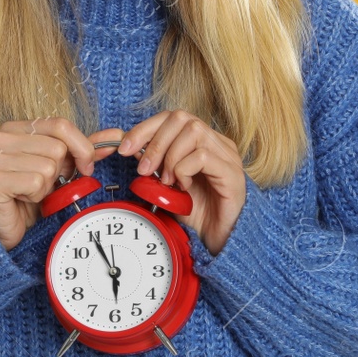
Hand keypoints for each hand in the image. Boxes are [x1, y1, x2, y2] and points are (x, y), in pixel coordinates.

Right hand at [0, 117, 121, 250]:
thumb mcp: (60, 167)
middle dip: (58, 172)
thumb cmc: (30, 194)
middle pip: (56, 148)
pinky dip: (36, 196)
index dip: (81, 148)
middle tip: (43, 184)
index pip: (61, 125)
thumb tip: (115, 136)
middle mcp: (0, 137)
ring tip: (30, 192)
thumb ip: (84, 150)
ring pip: (48, 167)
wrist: (6, 226)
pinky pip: (36, 182)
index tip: (84, 167)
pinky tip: (23, 199)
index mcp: (15, 127)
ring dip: (46, 186)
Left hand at [116, 111, 244, 256]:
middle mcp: (216, 142)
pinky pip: (203, 156)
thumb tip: (127, 145)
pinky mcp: (232, 173)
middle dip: (155, 142)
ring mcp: (227, 156)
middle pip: (181, 118)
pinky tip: (183, 187)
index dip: (145, 128)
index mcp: (201, 141)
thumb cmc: (195, 211)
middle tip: (144, 169)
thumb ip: (150, 162)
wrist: (216, 239)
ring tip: (167, 181)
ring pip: (193, 131)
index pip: (171, 117)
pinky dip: (184, 170)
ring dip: (171, 157)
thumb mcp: (164, 183)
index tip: (125, 148)